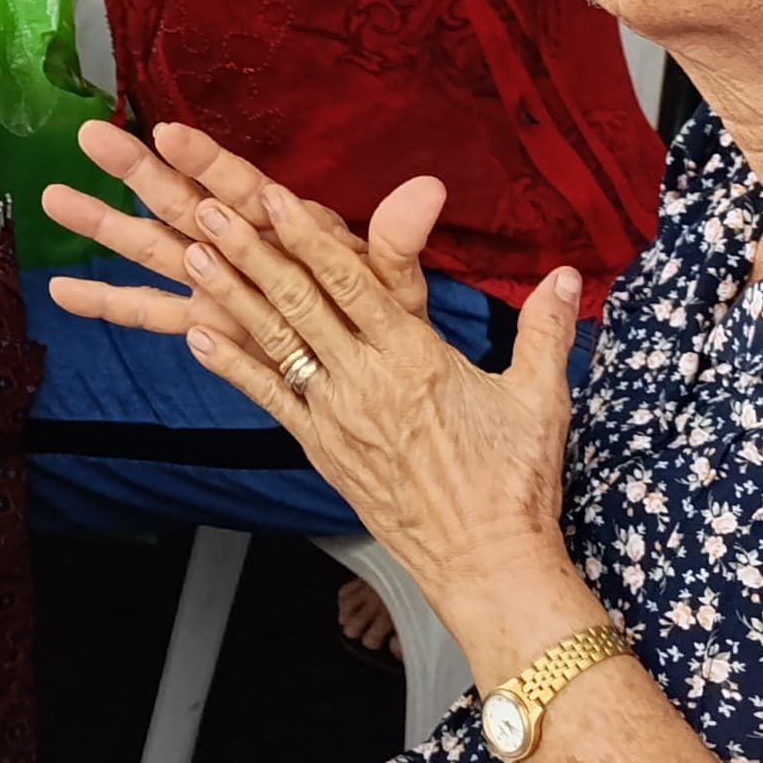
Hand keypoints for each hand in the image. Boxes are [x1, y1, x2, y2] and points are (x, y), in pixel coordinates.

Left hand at [43, 119, 581, 653]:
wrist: (488, 564)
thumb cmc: (517, 482)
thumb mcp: (541, 399)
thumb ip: (546, 329)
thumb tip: (571, 274)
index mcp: (416, 359)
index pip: (354, 283)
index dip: (311, 237)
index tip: (275, 198)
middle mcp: (366, 382)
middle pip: (299, 303)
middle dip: (251, 250)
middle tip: (207, 205)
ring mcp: (337, 418)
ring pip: (276, 343)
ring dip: (231, 295)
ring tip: (190, 252)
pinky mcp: (322, 451)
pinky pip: (270, 400)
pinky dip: (233, 367)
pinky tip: (199, 337)